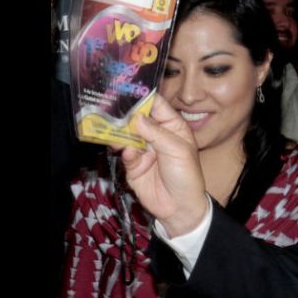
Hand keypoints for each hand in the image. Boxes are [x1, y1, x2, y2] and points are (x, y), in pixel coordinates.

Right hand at [121, 95, 208, 237]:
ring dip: (120, 132)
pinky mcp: (132, 164)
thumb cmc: (186, 175)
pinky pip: (123, 152)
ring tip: (114, 130)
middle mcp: (157, 135)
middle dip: (125, 113)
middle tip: (111, 107)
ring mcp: (144, 149)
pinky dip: (122, 150)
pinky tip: (126, 153)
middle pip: (137, 118)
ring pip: (126, 133)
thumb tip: (136, 118)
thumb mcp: (177, 150)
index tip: (127, 90)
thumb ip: (156, 133)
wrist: (179, 207)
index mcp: (173, 127)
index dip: (143, 98)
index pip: (157, 106)